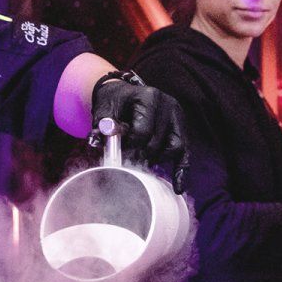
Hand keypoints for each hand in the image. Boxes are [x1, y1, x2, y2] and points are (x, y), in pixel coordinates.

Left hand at [91, 75, 188, 189]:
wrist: (123, 94)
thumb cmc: (113, 102)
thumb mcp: (103, 109)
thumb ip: (101, 126)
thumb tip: (96, 142)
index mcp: (149, 96)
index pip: (142, 132)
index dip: (129, 146)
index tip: (118, 152)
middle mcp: (168, 104)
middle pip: (156, 142)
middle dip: (139, 156)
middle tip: (126, 161)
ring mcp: (177, 117)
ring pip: (173, 148)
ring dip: (155, 160)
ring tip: (140, 160)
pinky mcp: (181, 129)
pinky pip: (185, 153)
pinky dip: (181, 171)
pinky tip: (178, 188)